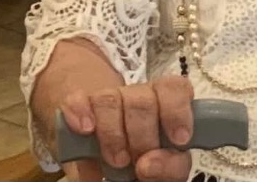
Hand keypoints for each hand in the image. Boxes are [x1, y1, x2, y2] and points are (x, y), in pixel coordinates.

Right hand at [60, 76, 192, 181]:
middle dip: (143, 137)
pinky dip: (80, 112)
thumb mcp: (158, 165)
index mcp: (164, 103)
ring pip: (112, 100)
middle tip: (139, 164)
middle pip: (143, 101)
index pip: (174, 89)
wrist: (100, 140)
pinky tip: (86, 129)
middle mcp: (138, 95)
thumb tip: (148, 166)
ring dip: (113, 133)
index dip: (178, 111)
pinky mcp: (77, 104)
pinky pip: (77, 99)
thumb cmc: (140, 156)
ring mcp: (107, 98)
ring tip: (117, 161)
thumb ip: (165, 166)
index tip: (178, 140)